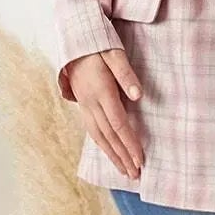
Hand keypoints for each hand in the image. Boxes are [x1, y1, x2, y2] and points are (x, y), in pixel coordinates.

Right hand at [65, 50, 145, 178]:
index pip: (118, 125)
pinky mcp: (83, 104)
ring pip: (98, 136)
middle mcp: (91, 103)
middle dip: (122, 157)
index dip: (130, 144)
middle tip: (135, 175)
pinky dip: (102, 145)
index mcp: (101, 92)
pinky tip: (109, 153)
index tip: (140, 160)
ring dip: (112, 155)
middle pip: (108, 136)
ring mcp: (85, 105)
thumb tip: (138, 96)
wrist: (73, 39)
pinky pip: (92, 130)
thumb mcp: (114, 53)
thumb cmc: (98, 44)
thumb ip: (126, 74)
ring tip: (124, 171)